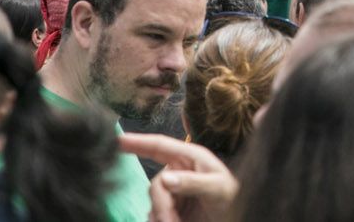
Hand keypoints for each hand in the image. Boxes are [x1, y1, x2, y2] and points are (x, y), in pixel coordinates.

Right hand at [119, 133, 237, 221]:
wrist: (235, 218)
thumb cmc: (232, 199)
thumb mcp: (218, 189)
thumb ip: (193, 183)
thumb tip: (165, 178)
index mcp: (190, 158)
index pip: (159, 145)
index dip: (138, 141)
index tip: (118, 140)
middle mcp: (178, 171)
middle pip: (156, 184)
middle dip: (162, 205)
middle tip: (172, 221)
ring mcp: (174, 190)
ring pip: (154, 202)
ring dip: (163, 216)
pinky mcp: (170, 208)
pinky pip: (155, 214)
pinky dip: (161, 220)